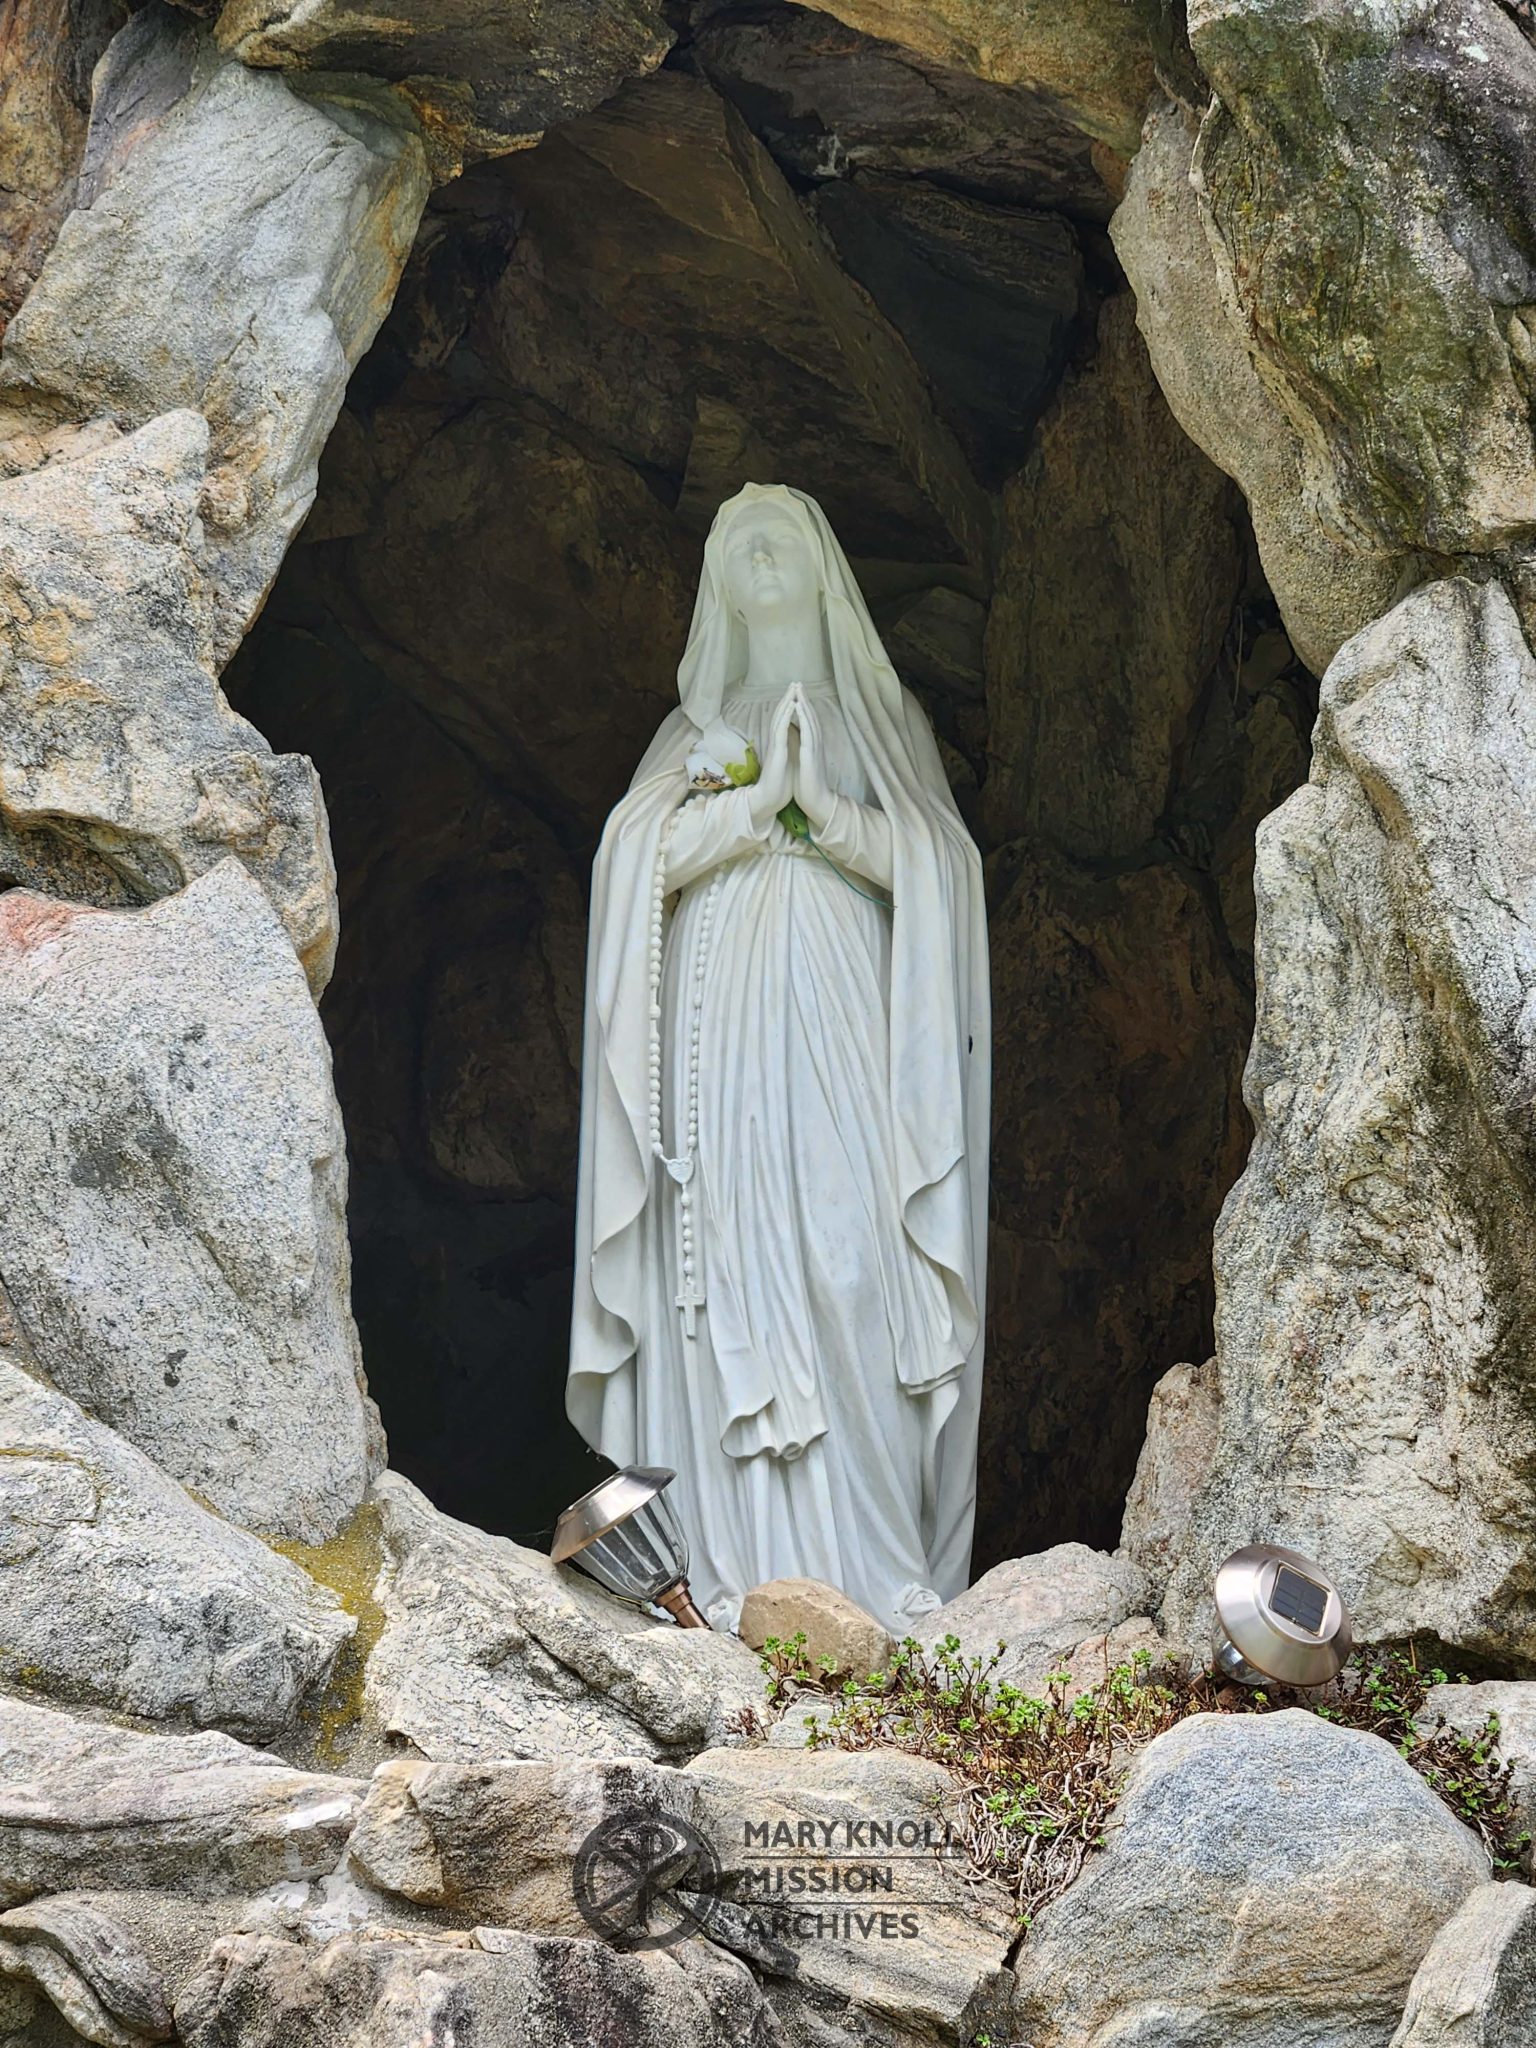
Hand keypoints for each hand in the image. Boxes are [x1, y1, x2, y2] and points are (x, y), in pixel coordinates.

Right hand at [745, 687, 795, 833]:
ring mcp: (775, 746)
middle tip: (794, 683)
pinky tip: (791, 705)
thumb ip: (787, 752)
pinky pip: (781, 730)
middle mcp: (776, 742)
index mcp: (779, 745)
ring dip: (786, 702)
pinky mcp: (777, 752)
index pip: (783, 721)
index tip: (796, 694)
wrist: (768, 801)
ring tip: (793, 688)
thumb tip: (792, 744)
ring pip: (779, 718)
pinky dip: (786, 716)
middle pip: (780, 715)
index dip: (789, 707)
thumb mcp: (786, 765)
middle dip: (787, 698)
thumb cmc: (777, 786)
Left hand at [792, 686, 836, 830]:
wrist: (816, 802)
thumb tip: (795, 736)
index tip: (796, 692)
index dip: (803, 706)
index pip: (808, 721)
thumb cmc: (808, 785)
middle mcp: (816, 743)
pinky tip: (799, 707)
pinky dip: (804, 718)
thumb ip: (801, 747)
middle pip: (810, 716)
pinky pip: (808, 732)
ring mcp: (814, 748)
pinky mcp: (811, 755)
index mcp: (812, 745)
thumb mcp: (802, 762)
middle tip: (798, 683)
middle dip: (804, 699)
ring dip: (804, 704)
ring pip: (810, 721)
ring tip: (799, 689)